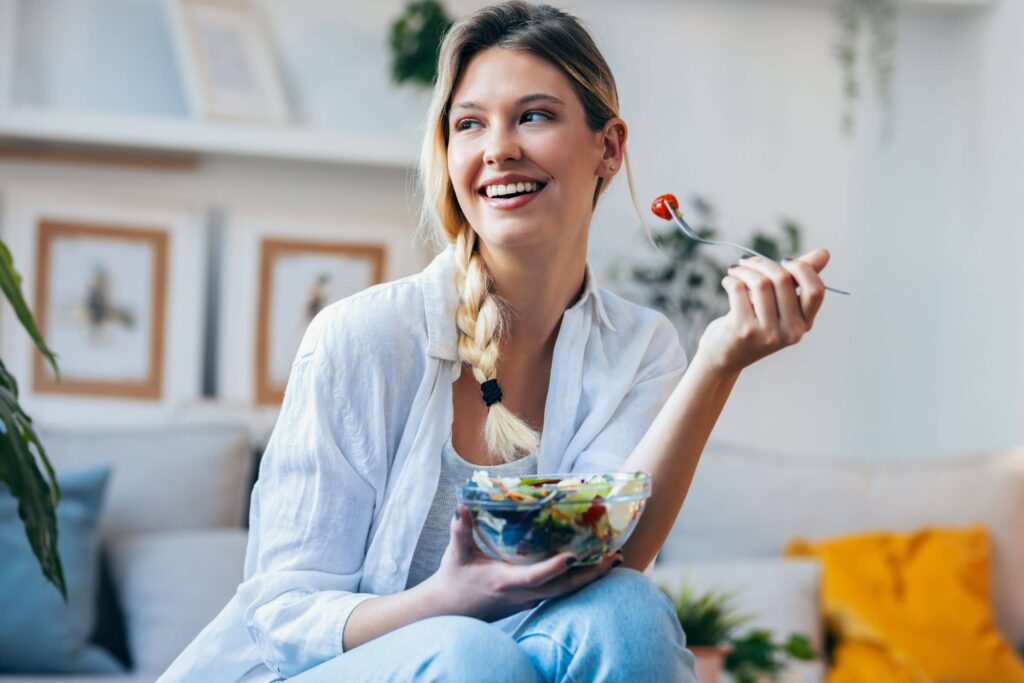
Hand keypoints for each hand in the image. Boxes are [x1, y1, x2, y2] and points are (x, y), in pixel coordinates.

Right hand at [422, 504, 621, 621]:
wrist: (451, 610)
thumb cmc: (454, 580)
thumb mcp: (457, 554)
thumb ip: (461, 529)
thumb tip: (462, 505)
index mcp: (504, 581)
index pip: (535, 577)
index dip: (554, 568)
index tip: (574, 556)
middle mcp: (522, 594)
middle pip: (563, 588)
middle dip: (591, 574)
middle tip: (615, 557)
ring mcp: (528, 600)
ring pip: (566, 591)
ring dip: (591, 578)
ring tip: (614, 560)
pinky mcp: (530, 601)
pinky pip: (560, 592)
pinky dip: (578, 580)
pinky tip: (592, 567)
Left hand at [697, 249, 829, 374]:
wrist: (724, 355)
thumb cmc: (754, 323)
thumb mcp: (779, 304)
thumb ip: (800, 279)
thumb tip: (824, 253)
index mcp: (804, 324)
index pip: (815, 290)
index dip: (801, 269)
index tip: (784, 261)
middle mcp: (791, 332)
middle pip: (783, 280)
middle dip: (762, 263)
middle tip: (747, 261)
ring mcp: (768, 333)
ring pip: (760, 283)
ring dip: (744, 270)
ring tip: (735, 271)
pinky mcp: (744, 331)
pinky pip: (739, 289)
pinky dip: (731, 279)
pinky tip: (728, 281)